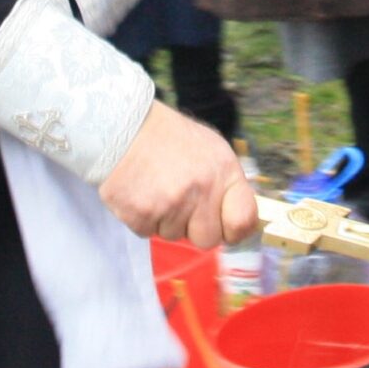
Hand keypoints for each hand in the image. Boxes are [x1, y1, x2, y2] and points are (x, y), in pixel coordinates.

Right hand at [100, 103, 256, 247]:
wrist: (124, 127)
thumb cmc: (170, 139)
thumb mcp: (212, 150)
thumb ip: (227, 184)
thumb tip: (239, 221)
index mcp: (224, 171)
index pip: (244, 221)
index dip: (234, 230)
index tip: (224, 226)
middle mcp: (201, 189)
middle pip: (208, 240)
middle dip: (194, 227)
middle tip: (181, 202)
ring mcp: (171, 203)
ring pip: (175, 236)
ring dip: (166, 220)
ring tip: (157, 188)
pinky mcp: (142, 214)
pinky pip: (148, 233)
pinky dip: (143, 218)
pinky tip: (141, 192)